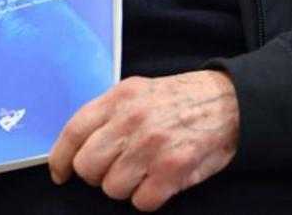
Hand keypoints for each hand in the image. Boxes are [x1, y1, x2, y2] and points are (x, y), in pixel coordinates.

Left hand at [49, 71, 238, 211]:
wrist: (231, 102)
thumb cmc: (184, 99)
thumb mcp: (140, 90)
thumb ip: (108, 112)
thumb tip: (78, 145)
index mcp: (120, 98)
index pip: (73, 132)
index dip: (60, 158)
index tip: (61, 173)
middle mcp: (132, 120)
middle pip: (88, 166)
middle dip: (98, 175)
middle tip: (116, 169)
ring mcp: (152, 145)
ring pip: (112, 188)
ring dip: (127, 187)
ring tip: (145, 171)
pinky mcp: (172, 169)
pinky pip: (141, 201)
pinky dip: (149, 197)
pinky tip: (160, 181)